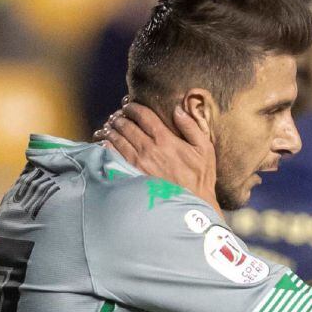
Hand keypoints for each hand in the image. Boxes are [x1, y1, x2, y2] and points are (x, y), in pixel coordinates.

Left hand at [103, 101, 218, 210]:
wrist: (192, 206)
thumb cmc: (200, 178)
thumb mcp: (205, 149)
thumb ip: (192, 127)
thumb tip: (178, 109)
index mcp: (165, 139)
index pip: (143, 115)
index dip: (133, 107)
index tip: (129, 105)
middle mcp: (148, 149)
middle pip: (127, 125)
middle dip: (120, 117)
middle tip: (117, 115)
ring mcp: (138, 163)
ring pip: (117, 139)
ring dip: (112, 129)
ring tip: (110, 126)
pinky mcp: (132, 175)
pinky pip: (113, 156)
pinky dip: (107, 146)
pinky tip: (106, 143)